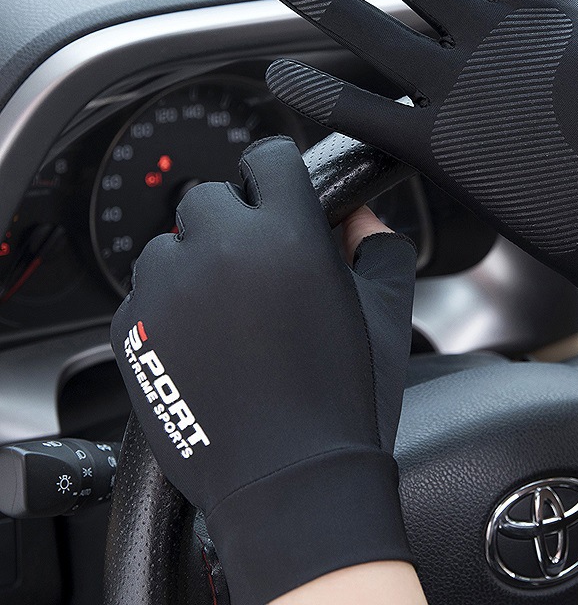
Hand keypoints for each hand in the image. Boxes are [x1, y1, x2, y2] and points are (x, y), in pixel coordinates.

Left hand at [110, 137, 416, 604]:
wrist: (290, 480)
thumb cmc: (342, 398)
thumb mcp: (384, 312)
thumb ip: (379, 244)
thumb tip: (358, 216)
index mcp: (289, 234)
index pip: (267, 157)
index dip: (276, 173)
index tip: (277, 190)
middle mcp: (222, 248)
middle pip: (209, 196)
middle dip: (232, 220)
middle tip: (255, 263)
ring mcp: (169, 288)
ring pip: (168, 244)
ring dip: (194, 262)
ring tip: (225, 310)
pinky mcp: (133, 328)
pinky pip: (143, 294)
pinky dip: (167, 307)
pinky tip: (201, 344)